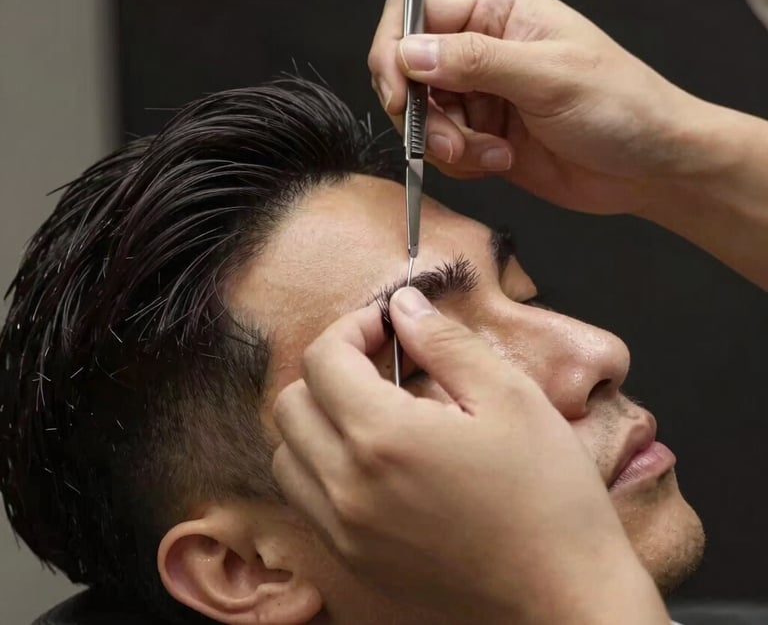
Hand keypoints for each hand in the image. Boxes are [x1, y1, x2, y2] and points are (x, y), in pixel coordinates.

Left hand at [272, 288, 667, 623]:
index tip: (389, 326)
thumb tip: (403, 306)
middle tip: (381, 364)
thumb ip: (445, 342)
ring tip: (374, 412)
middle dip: (331, 368)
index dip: (353, 327)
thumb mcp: (510, 397)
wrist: (565, 601)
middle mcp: (346, 488)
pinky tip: (375, 462)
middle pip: (292, 404)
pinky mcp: (353, 563)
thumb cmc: (550, 498)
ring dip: (319, 420)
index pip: (324, 359)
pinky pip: (307, 501)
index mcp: (383, 438)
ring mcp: (344, 532)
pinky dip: (322, 466)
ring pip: (288, 454)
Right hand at [368, 0, 727, 215]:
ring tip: (491, 153)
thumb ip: (474, 61)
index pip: (413, 13)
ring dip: (446, 144)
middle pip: (408, 70)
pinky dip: (461, 162)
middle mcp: (481, 47)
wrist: (647, 166)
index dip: (394, 52)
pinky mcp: (482, 134)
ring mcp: (481, 93)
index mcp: (497, 9)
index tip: (400, 97)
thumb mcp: (547, 76)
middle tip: (449, 142)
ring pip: (421, 116)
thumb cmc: (621, 106)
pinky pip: (442, 148)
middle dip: (420, 113)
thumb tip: (409, 52)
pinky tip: (500, 161)